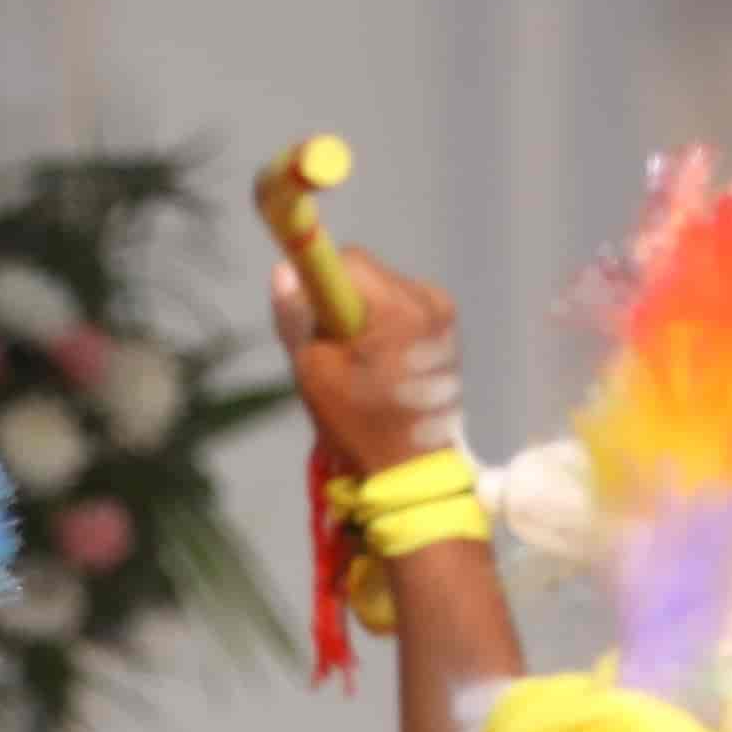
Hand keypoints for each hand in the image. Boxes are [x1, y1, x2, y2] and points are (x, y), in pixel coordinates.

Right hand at [277, 242, 470, 479]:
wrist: (412, 470)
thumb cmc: (360, 426)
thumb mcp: (314, 374)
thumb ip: (296, 318)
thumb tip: (283, 271)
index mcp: (400, 310)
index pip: (349, 261)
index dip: (320, 277)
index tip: (308, 306)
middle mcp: (430, 302)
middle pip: (368, 275)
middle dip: (342, 303)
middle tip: (335, 351)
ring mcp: (444, 315)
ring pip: (384, 290)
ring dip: (364, 315)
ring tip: (361, 365)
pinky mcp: (448, 328)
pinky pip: (403, 307)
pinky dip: (386, 326)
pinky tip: (382, 365)